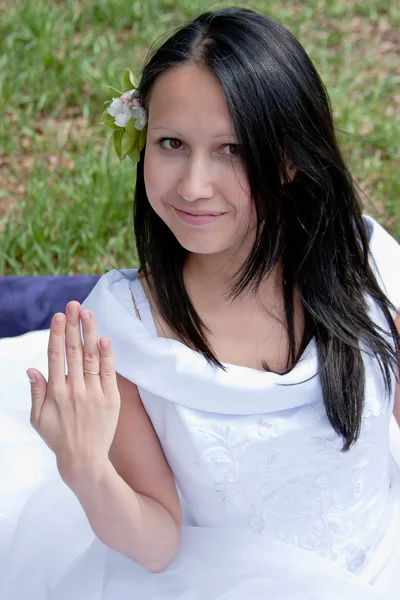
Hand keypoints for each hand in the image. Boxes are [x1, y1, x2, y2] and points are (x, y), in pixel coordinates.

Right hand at [26, 301, 120, 488]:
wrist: (84, 461)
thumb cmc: (58, 438)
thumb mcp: (38, 418)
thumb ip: (36, 392)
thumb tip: (32, 369)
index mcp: (56, 393)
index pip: (56, 356)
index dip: (58, 334)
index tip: (59, 316)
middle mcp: (75, 390)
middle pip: (75, 351)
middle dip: (74, 325)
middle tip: (74, 305)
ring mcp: (94, 394)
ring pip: (92, 357)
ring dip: (90, 333)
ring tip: (88, 313)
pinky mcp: (111, 399)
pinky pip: (109, 373)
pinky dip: (107, 355)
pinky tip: (104, 338)